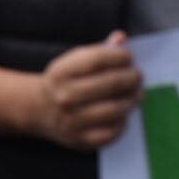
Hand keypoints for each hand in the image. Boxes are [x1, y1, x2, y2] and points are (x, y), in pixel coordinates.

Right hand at [34, 32, 142, 151]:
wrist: (41, 110)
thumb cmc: (65, 81)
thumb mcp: (73, 61)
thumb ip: (98, 50)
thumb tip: (121, 38)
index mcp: (61, 72)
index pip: (98, 59)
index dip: (119, 56)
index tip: (129, 57)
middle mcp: (64, 96)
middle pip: (111, 83)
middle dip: (132, 77)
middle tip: (138, 76)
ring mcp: (72, 120)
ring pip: (115, 109)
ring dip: (132, 100)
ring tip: (136, 94)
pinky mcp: (81, 140)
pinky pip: (112, 132)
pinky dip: (123, 122)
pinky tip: (123, 114)